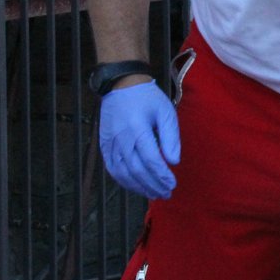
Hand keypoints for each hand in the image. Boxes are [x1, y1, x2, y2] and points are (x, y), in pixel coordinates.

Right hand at [99, 80, 180, 198]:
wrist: (121, 85)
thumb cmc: (148, 98)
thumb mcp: (165, 111)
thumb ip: (171, 137)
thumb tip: (174, 161)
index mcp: (138, 129)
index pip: (151, 160)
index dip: (162, 175)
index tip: (173, 184)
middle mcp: (122, 139)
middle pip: (137, 170)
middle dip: (153, 185)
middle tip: (166, 194)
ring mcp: (111, 144)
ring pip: (123, 173)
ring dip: (138, 187)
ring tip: (153, 194)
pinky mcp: (105, 146)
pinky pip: (112, 168)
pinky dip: (124, 181)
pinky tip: (135, 186)